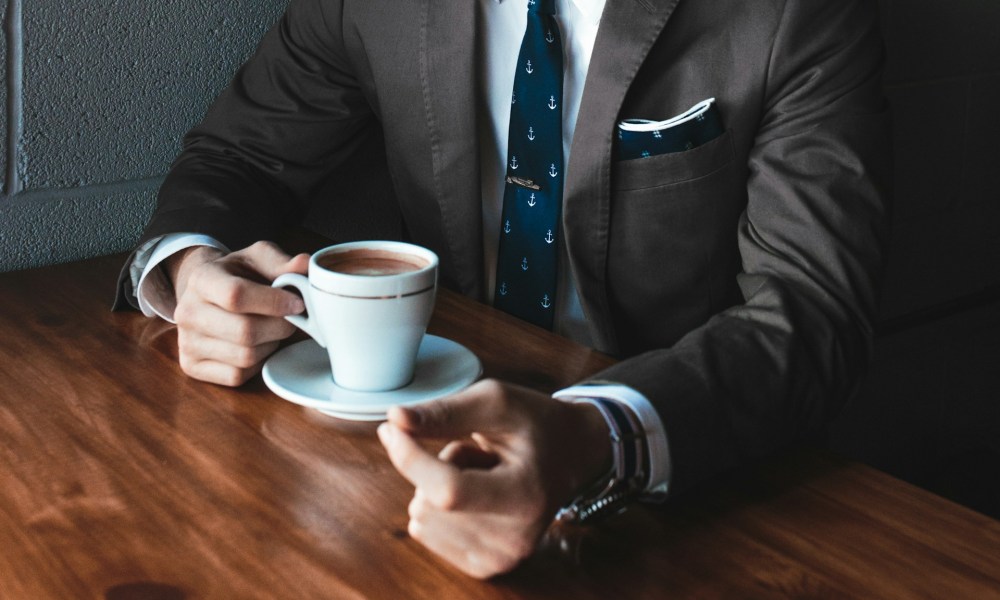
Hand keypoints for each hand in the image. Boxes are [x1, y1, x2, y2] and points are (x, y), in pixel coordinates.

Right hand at [168, 241, 309, 385]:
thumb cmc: (239, 275)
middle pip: (245, 331)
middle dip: (279, 326)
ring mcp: (186, 342)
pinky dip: (256, 364)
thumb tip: (305, 265)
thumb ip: (282, 262)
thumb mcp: (258, 259)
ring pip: (245, 356)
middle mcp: (187, 311)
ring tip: (271, 329)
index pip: (237, 295)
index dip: (274, 302)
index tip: (298, 303)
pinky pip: (237, 375)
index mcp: (202, 278)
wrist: (208, 293)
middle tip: (291, 318)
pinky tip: (258, 346)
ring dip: (270, 344)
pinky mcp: (192, 366)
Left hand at [377, 379, 610, 578]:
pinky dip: (439, 508)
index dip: (410, 458)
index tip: (391, 428)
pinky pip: (425, 533)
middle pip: (428, 504)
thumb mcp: (497, 402)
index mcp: (527, 496)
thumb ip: (445, 412)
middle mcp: (516, 538)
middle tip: (480, 454)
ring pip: (421, 518)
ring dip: (439, 487)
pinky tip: (476, 494)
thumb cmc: (535, 424)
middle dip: (438, 466)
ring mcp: (501, 558)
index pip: (448, 490)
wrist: (572, 455)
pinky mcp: (485, 567)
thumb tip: (395, 419)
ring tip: (481, 473)